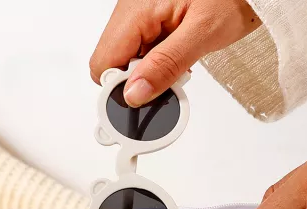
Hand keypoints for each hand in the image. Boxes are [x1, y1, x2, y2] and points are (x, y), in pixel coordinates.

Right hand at [90, 0, 259, 106]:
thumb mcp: (203, 34)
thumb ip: (166, 65)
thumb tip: (135, 95)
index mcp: (136, 10)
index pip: (103, 64)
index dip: (119, 89)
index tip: (144, 101)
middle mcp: (130, 8)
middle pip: (112, 62)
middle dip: (136, 81)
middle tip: (167, 82)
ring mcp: (140, 11)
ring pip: (127, 57)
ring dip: (148, 71)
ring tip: (180, 66)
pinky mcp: (152, 15)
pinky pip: (143, 46)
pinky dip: (157, 58)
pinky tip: (178, 56)